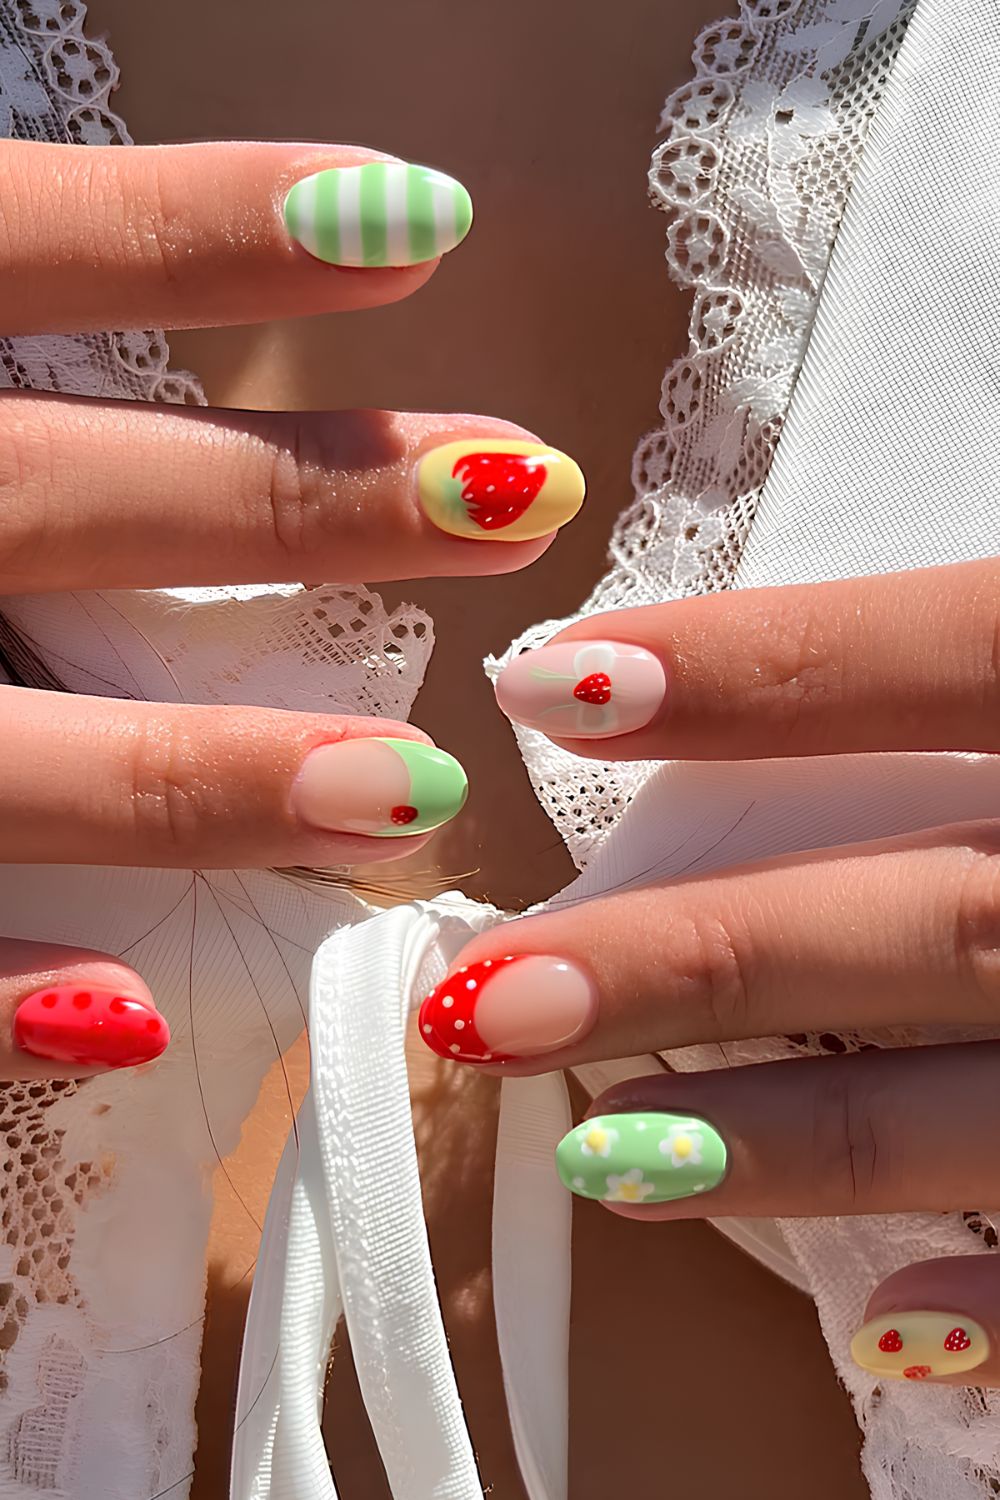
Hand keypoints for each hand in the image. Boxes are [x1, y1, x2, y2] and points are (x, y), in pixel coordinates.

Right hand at [0, 138, 584, 1077]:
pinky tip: (147, 1018)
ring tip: (406, 789)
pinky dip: (0, 989)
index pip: (18, 243)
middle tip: (516, 500)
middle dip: (289, 506)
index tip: (417, 224)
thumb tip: (288, 258)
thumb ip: (10, 302)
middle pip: (55, 498)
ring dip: (203, 775)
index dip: (204, 232)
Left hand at [420, 558, 999, 1386]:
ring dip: (788, 1140)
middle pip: (924, 919)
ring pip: (985, 1101)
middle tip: (487, 997)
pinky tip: (881, 1321)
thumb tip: (712, 675)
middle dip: (700, 960)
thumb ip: (951, 657)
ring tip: (602, 1156)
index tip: (542, 685)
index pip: (939, 654)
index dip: (751, 668)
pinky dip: (993, 1297)